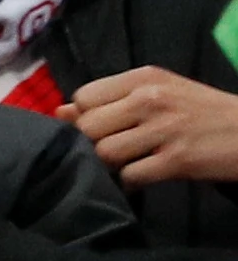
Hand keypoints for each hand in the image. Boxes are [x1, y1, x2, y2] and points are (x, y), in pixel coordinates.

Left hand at [71, 67, 237, 187]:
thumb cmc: (202, 112)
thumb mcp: (159, 93)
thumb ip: (110, 100)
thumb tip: (59, 111)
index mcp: (144, 78)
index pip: (84, 97)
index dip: (85, 117)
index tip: (104, 127)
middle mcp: (150, 99)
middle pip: (88, 127)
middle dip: (95, 143)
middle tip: (117, 149)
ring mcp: (164, 130)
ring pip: (104, 153)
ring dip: (112, 165)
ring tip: (132, 161)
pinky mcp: (176, 160)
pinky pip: (129, 176)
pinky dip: (131, 182)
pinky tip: (145, 176)